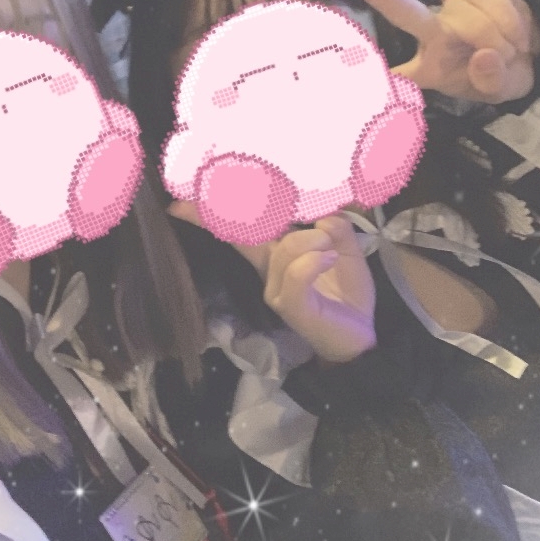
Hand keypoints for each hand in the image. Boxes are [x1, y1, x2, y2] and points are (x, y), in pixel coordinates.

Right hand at [168, 203, 375, 362]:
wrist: (360, 337)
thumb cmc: (347, 292)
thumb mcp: (345, 249)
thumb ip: (334, 225)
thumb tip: (323, 214)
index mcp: (276, 253)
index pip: (241, 229)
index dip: (212, 213)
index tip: (179, 203)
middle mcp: (268, 269)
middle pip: (239, 235)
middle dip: (214, 214)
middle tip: (184, 203)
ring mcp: (275, 289)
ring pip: (284, 246)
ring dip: (313, 239)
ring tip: (330, 250)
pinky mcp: (290, 305)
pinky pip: (296, 272)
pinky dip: (315, 259)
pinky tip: (329, 259)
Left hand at [347, 0, 539, 102]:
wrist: (529, 58)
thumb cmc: (499, 77)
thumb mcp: (496, 92)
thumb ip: (490, 81)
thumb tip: (484, 56)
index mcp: (428, 67)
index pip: (396, 70)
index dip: (368, 70)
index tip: (340, 62)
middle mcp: (433, 34)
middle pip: (406, 12)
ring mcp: (454, 10)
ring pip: (474, 20)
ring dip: (502, 40)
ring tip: (510, 52)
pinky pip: (498, 5)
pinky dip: (516, 24)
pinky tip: (518, 37)